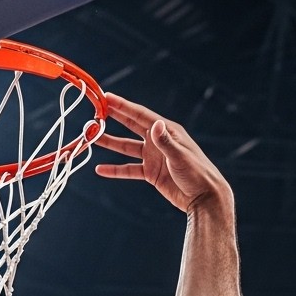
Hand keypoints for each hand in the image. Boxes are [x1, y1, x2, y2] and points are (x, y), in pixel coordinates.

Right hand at [94, 93, 231, 212]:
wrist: (204, 198)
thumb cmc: (197, 173)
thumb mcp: (180, 156)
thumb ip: (165, 141)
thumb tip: (154, 123)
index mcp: (167, 131)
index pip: (140, 115)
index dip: (123, 106)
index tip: (106, 97)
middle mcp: (158, 141)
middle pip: (131, 126)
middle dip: (113, 117)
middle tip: (96, 109)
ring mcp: (154, 157)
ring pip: (126, 147)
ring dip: (110, 143)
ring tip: (92, 137)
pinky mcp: (151, 173)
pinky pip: (129, 169)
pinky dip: (115, 169)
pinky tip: (100, 169)